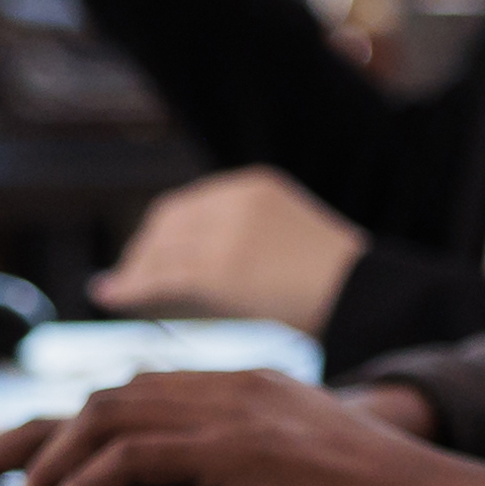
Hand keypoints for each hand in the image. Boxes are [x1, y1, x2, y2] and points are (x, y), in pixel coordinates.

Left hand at [98, 168, 366, 328]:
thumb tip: (210, 270)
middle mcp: (237, 199)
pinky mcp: (221, 270)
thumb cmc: (343, 288)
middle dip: (142, 252)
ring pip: (160, 251)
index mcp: (256, 186)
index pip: (187, 207)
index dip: (158, 234)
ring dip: (134, 272)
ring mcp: (228, 233)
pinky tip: (110, 297)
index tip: (143, 258)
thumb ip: (250, 244)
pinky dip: (130, 287)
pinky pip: (162, 277)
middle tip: (124, 280)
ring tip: (115, 293)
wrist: (374, 299)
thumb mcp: (292, 244)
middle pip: (167, 223)